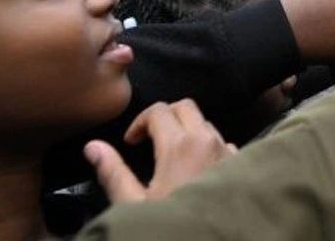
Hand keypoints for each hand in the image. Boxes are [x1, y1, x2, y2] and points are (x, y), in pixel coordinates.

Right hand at [84, 99, 235, 202]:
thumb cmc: (173, 227)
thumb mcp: (134, 205)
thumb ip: (114, 172)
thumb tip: (93, 147)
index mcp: (181, 146)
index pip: (158, 111)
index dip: (139, 122)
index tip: (131, 142)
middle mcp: (208, 142)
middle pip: (186, 107)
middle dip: (165, 116)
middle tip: (150, 138)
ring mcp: (228, 151)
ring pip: (206, 124)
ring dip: (187, 130)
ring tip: (171, 156)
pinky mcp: (240, 165)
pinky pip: (223, 143)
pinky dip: (207, 147)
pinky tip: (196, 169)